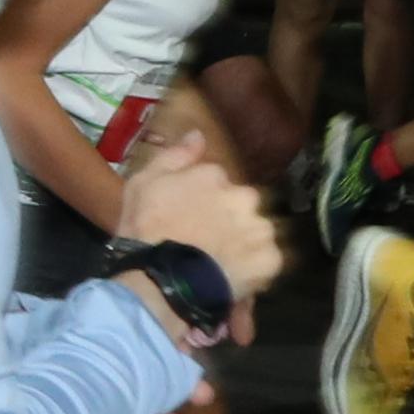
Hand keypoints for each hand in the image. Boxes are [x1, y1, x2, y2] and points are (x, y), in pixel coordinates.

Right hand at [115, 111, 283, 316]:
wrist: (160, 279)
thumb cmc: (145, 231)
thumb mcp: (142, 184)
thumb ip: (174, 156)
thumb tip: (198, 134)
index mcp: (216, 176)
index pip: (218, 182)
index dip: (204, 201)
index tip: (190, 218)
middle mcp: (245, 196)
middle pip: (243, 205)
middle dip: (230, 219)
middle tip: (208, 243)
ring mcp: (261, 229)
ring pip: (258, 232)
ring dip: (245, 243)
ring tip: (222, 264)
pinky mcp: (271, 260)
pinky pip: (267, 262)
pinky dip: (255, 269)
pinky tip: (234, 277)